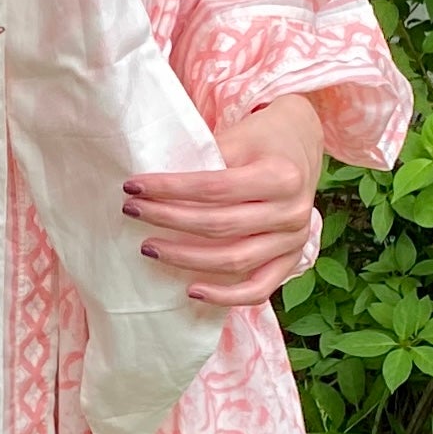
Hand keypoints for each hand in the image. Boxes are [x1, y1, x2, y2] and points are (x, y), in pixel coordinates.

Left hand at [123, 95, 325, 309]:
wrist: (300, 144)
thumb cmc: (261, 139)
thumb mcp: (237, 137)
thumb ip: (206, 161)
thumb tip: (153, 188)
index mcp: (281, 176)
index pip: (214, 188)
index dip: (170, 189)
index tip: (134, 186)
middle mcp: (293, 212)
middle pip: (219, 225)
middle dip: (168, 220)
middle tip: (132, 212)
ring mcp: (295, 240)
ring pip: (234, 261)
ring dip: (185, 258)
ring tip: (150, 248)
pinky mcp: (292, 260)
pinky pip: (258, 289)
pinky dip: (225, 296)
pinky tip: (192, 290)